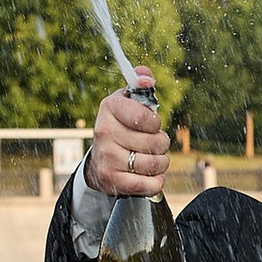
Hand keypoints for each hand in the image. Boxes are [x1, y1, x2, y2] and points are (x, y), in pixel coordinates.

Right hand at [85, 71, 168, 198]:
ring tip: (153, 159)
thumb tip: (146, 78)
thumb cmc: (120, 128)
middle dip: (161, 144)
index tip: (152, 125)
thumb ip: (140, 84)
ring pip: (154, 163)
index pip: (144, 117)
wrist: (99, 162)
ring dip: (161, 162)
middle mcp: (104, 132)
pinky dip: (156, 181)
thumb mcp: (128, 101)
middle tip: (154, 144)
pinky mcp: (112, 181)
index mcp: (109, 108)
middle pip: (154, 142)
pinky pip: (149, 184)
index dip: (155, 123)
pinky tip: (151, 175)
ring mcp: (107, 158)